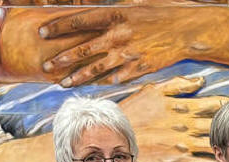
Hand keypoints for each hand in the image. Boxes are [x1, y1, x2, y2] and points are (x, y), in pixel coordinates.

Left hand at [39, 4, 228, 86]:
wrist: (187, 31)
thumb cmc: (160, 14)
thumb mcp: (134, 5)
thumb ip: (113, 11)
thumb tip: (93, 13)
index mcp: (115, 15)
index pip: (79, 21)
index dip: (59, 27)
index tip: (41, 32)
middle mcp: (119, 36)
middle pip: (84, 48)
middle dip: (63, 58)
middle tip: (47, 66)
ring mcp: (130, 54)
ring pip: (97, 67)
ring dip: (78, 76)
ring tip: (63, 83)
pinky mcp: (141, 67)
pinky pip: (119, 76)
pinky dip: (105, 81)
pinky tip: (94, 86)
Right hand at [120, 77, 226, 161]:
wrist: (119, 132)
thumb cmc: (137, 108)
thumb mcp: (156, 89)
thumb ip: (180, 85)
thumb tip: (202, 81)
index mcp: (182, 107)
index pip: (211, 104)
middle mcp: (186, 126)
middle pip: (216, 125)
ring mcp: (182, 144)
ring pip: (211, 145)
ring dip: (227, 147)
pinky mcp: (177, 160)